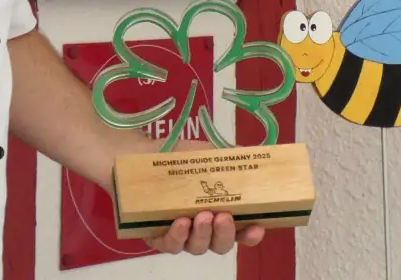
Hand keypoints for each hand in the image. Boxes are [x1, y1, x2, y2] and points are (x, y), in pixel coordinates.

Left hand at [146, 139, 264, 255]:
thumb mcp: (207, 153)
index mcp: (220, 212)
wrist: (143, 154)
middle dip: (225, 233)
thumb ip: (230, 157)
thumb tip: (248, 153)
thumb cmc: (180, 157)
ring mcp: (181, 235)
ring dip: (203, 234)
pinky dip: (177, 236)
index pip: (241, 232)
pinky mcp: (157, 236)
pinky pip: (170, 245)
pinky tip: (181, 222)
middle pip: (220, 244)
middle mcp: (203, 228)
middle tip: (223, 216)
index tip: (257, 227)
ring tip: (202, 216)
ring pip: (197, 247)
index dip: (251, 235)